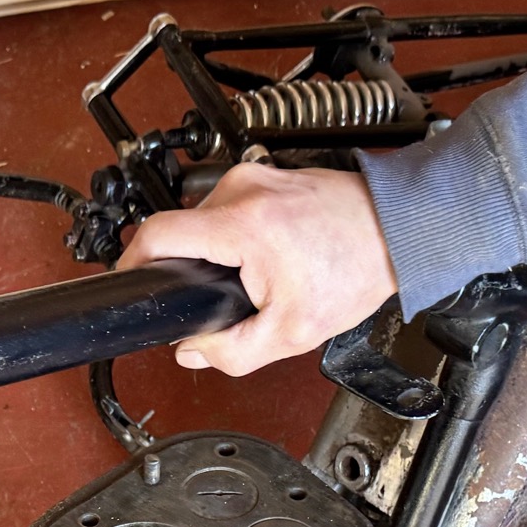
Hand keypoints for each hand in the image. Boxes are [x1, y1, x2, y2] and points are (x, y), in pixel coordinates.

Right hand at [117, 163, 397, 375]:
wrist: (398, 229)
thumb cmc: (355, 267)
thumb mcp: (292, 331)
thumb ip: (232, 352)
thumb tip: (192, 350)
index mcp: (239, 224)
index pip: (156, 234)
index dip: (132, 262)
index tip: (128, 282)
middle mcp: (240, 189)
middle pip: (181, 233)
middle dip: (190, 270)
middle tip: (219, 297)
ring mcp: (253, 176)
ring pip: (206, 222)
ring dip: (216, 253)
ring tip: (253, 276)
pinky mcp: (266, 174)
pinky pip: (229, 210)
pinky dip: (237, 236)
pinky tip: (267, 256)